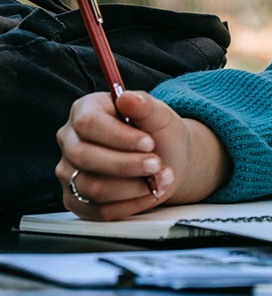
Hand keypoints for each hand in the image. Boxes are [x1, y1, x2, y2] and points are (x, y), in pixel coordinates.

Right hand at [56, 90, 229, 219]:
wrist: (166, 160)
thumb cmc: (158, 133)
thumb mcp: (159, 115)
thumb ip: (145, 106)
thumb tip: (127, 98)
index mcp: (85, 111)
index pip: (88, 123)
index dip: (119, 136)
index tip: (148, 143)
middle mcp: (70, 141)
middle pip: (84, 157)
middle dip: (126, 164)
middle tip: (156, 164)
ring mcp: (69, 173)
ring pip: (91, 187)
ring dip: (132, 187)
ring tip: (160, 178)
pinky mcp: (77, 200)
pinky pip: (98, 210)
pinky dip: (130, 204)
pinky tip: (151, 192)